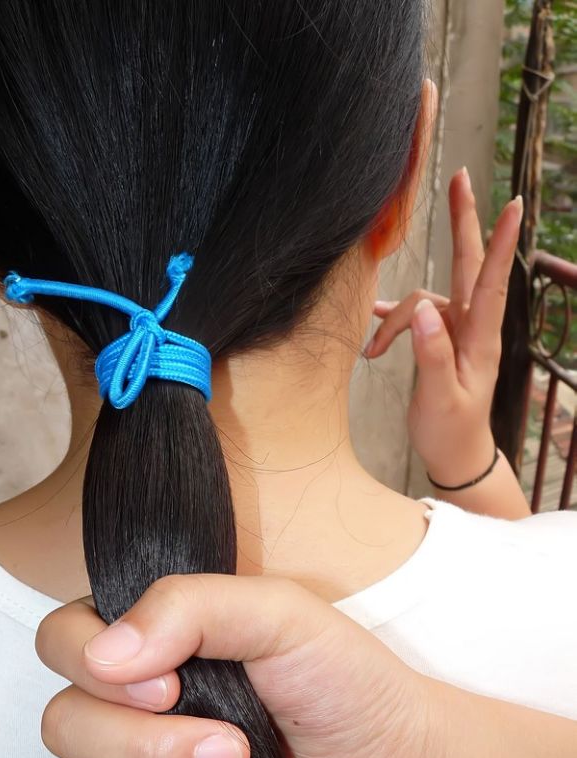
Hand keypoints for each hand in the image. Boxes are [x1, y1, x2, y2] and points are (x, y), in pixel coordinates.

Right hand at [36, 575, 435, 757]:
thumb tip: (104, 653)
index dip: (91, 667)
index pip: (61, 639)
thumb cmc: (343, 682)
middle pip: (63, 725)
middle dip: (145, 748)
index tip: (168, 687)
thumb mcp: (278, 613)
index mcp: (150, 638)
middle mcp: (130, 701)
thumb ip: (190, 607)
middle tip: (231, 751)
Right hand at [366, 167, 522, 488]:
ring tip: (372, 352)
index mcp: (480, 338)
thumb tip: (420, 310)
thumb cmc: (451, 429)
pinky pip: (412, 317)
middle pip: (466, 264)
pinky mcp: (439, 338)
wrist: (456, 453)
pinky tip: (373, 333)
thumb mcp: (440, 397)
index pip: (491, 281)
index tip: (509, 203)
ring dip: (393, 321)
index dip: (498, 241)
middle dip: (462, 221)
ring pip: (421, 302)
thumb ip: (431, 353)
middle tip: (460, 179)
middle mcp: (471, 326)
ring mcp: (454, 329)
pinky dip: (391, 323)